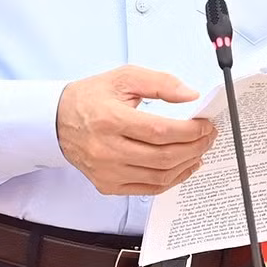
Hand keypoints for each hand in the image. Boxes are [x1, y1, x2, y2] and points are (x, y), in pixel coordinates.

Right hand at [58, 67, 217, 195]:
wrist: (58, 121)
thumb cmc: (91, 98)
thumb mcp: (124, 77)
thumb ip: (159, 83)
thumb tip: (189, 95)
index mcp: (110, 120)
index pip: (159, 131)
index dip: (189, 131)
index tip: (205, 125)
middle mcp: (106, 149)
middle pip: (163, 156)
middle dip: (194, 147)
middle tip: (208, 136)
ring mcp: (107, 171)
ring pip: (159, 176)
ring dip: (187, 164)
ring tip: (199, 150)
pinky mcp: (108, 184)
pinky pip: (148, 188)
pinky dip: (172, 179)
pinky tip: (183, 166)